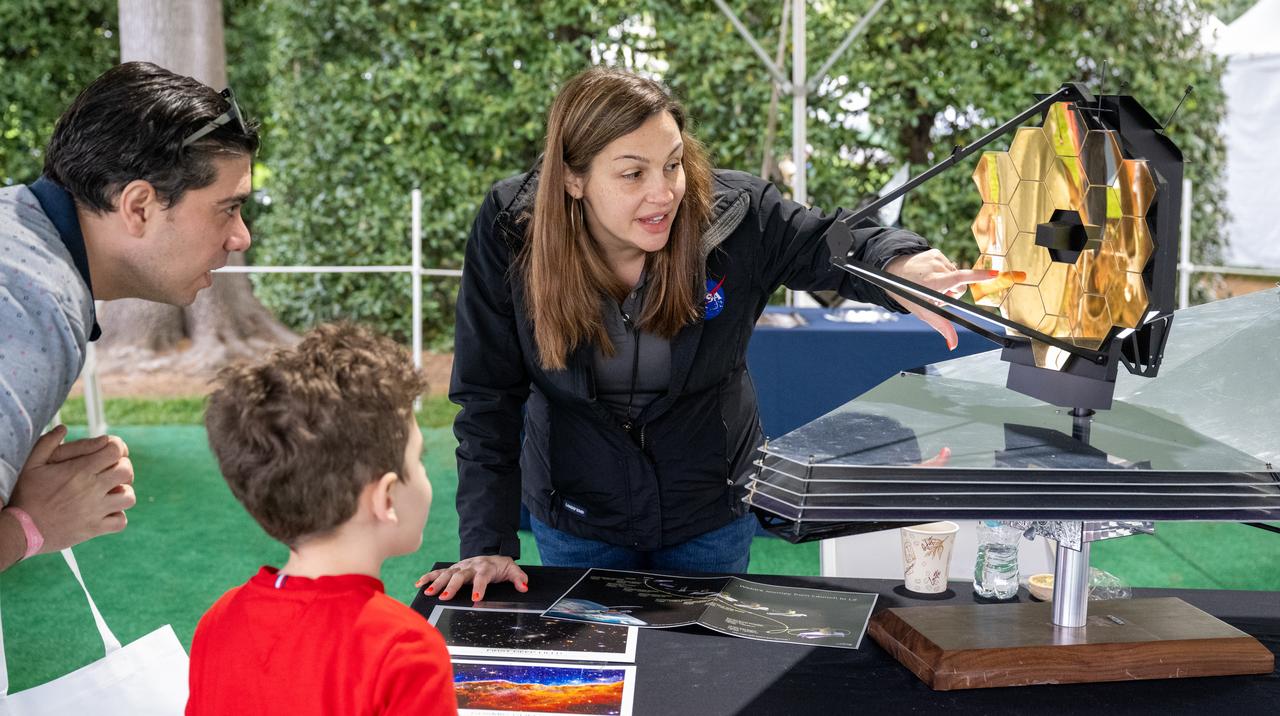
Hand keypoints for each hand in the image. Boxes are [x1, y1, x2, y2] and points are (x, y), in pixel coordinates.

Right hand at [8, 426, 136, 552]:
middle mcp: (92, 489)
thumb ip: (47, 443)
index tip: (111, 451)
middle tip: (111, 472)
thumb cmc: (26, 496)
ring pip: (129, 497)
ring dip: (123, 492)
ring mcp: (95, 510)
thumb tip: (63, 429)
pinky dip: (118, 516)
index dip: (118, 447)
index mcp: (79, 470)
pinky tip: (106, 511)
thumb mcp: (31, 465)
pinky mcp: (95, 529)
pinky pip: (121, 521)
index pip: (115, 450)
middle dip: (122, 467)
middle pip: (126, 471)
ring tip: (111, 492)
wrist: (21, 530)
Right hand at [415, 555, 529, 602]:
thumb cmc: (500, 565)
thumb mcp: (512, 569)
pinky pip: (438, 572)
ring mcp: (459, 567)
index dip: (479, 586)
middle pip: (460, 576)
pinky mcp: (452, 569)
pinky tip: (419, 584)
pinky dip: (428, 577)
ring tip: (428, 593)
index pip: (482, 577)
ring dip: (437, 583)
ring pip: (447, 574)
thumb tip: (524, 587)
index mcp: (485, 567)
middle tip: (445, 597)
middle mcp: (470, 566)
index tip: (476, 597)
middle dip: (452, 586)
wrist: (491, 554)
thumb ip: (519, 578)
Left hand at [884, 250, 998, 349]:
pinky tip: (929, 275)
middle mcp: (936, 268)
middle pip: (959, 284)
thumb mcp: (923, 312)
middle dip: (952, 292)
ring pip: (955, 274)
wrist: (891, 271)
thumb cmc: (907, 293)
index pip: (961, 278)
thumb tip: (953, 344)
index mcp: (934, 282)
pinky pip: (948, 265)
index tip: (995, 275)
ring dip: (947, 281)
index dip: (979, 277)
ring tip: (930, 283)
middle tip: (935, 294)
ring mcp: (936, 257)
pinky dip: (943, 272)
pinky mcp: (935, 252)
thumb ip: (942, 326)